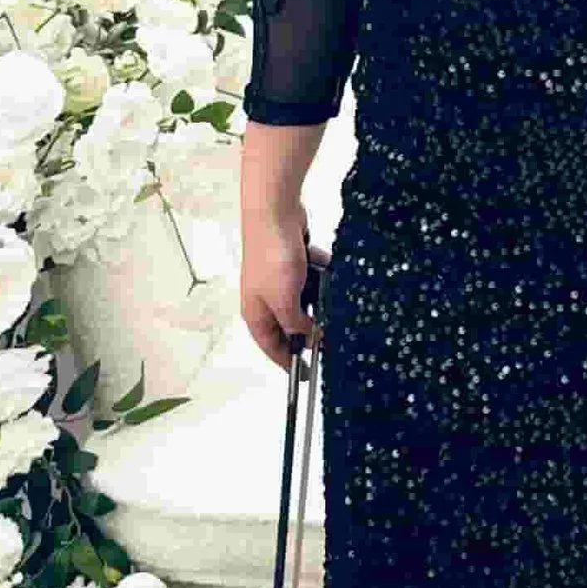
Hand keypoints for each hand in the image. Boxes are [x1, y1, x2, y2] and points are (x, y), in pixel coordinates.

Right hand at [239, 208, 327, 368]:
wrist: (274, 211)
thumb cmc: (272, 256)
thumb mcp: (285, 301)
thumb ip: (296, 325)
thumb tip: (309, 336)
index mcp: (256, 312)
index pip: (272, 347)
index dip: (288, 362)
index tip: (307, 376)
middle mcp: (265, 297)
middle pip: (291, 324)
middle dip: (311, 325)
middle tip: (331, 332)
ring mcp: (280, 278)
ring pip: (306, 298)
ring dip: (319, 294)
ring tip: (325, 288)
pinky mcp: (293, 260)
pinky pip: (313, 274)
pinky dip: (321, 270)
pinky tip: (323, 263)